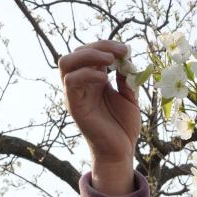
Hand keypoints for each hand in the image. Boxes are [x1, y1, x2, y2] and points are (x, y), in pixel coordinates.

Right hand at [59, 40, 139, 192]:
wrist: (121, 151)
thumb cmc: (124, 126)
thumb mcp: (129, 97)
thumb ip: (126, 78)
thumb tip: (126, 58)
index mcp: (94, 79)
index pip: (92, 52)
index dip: (107, 45)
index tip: (127, 49)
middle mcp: (81, 83)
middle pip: (77, 52)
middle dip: (99, 46)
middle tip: (120, 51)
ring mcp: (75, 93)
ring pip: (66, 62)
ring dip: (88, 55)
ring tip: (110, 59)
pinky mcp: (73, 105)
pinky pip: (71, 81)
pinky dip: (87, 74)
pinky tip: (105, 78)